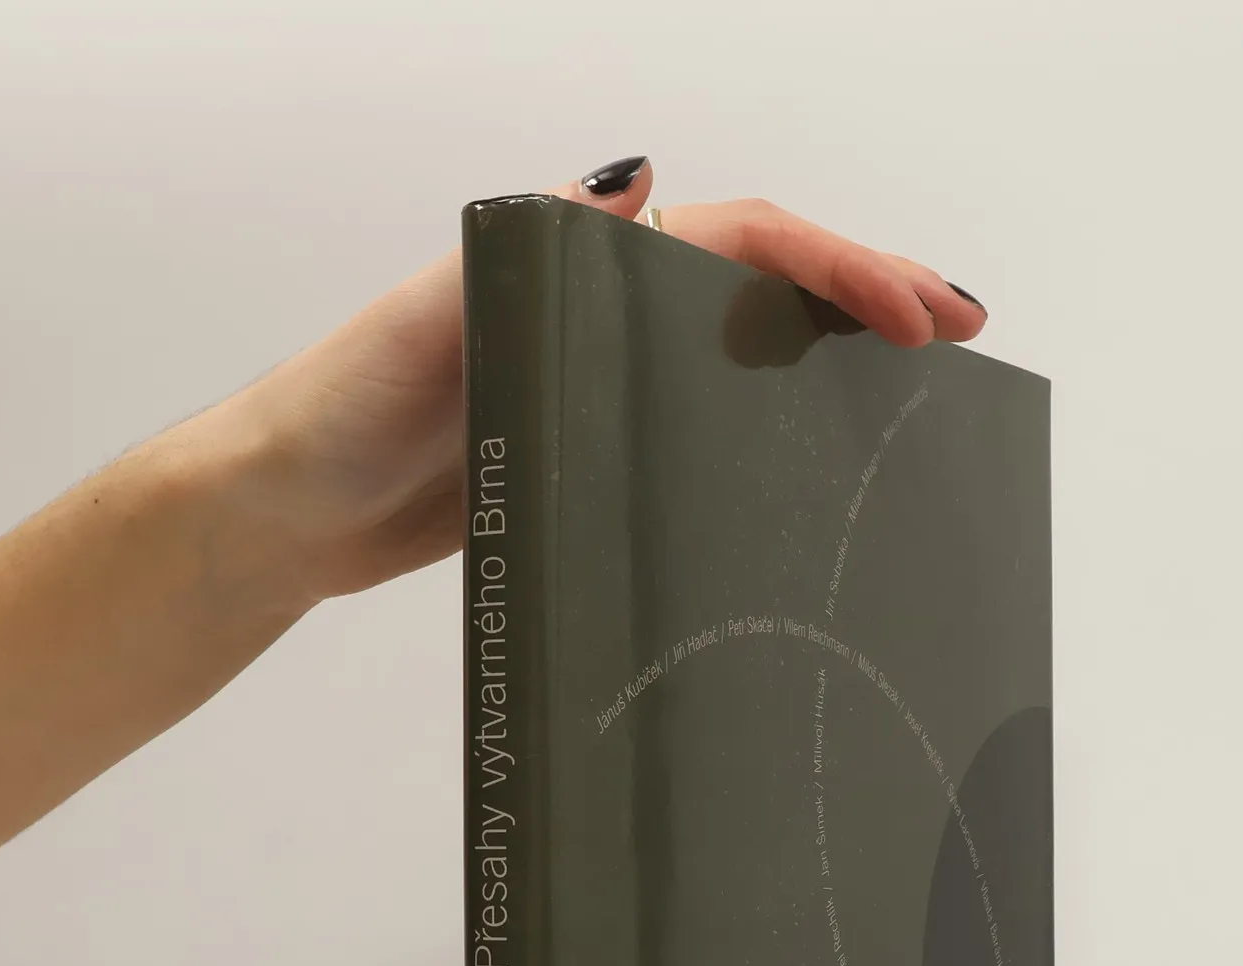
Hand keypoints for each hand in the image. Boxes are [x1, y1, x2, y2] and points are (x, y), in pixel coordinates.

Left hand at [207, 157, 987, 604]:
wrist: (283, 510)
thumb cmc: (336, 411)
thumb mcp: (426, 319)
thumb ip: (529, 254)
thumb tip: (642, 177)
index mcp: (576, 259)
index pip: (742, 239)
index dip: (840, 266)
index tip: (917, 313)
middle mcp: (598, 305)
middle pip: (763, 277)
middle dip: (867, 290)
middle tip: (959, 327)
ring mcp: (598, 374)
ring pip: (743, 344)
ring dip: (832, 350)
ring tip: (917, 379)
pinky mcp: (586, 441)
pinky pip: (703, 415)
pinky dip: (771, 417)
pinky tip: (809, 453)